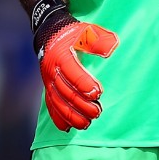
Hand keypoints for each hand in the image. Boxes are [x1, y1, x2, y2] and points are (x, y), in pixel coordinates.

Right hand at [31, 0, 118, 131]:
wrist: (49, 32)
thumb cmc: (72, 33)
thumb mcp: (86, 31)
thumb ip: (98, 40)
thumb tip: (111, 47)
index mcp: (62, 56)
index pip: (72, 72)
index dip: (84, 84)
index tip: (97, 93)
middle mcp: (52, 70)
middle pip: (65, 91)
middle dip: (81, 104)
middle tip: (97, 112)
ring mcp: (48, 81)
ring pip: (58, 101)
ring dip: (71, 115)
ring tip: (86, 124)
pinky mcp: (47, 87)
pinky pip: (50, 105)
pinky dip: (58, 117)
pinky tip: (67, 128)